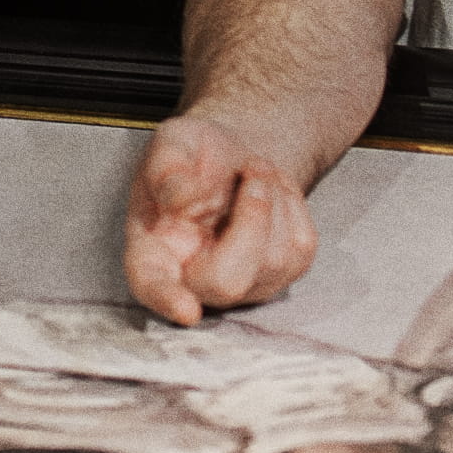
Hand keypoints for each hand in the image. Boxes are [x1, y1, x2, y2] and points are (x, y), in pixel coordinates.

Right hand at [122, 108, 321, 322]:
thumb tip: (180, 200)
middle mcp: (194, 279)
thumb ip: (166, 168)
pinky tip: (270, 189)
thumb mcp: (171, 142)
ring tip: (254, 170)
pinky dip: (292, 204)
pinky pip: (300, 247)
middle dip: (251, 219)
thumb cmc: (193, 156)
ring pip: (273, 260)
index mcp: (152, 252)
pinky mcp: (281, 276)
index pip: (152, 286)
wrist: (231, 157)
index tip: (186, 310)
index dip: (167, 300)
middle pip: (227, 281)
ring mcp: (241, 285)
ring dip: (273, 197)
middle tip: (251, 168)